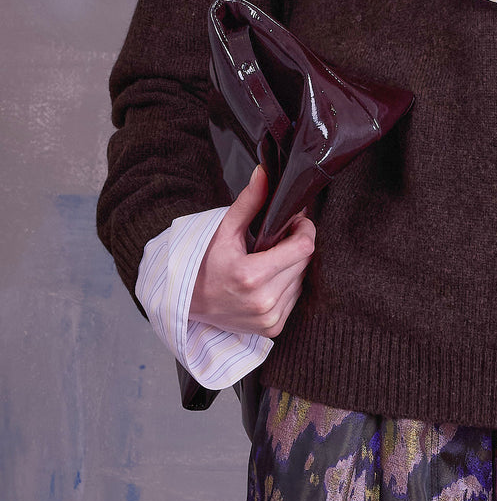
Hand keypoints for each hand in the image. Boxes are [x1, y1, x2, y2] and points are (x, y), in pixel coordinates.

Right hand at [189, 165, 316, 336]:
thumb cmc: (204, 264)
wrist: (188, 303)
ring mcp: (269, 318)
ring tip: (271, 258)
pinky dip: (288, 283)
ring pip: (302, 279)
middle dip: (297, 244)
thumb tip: (265, 173)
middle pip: (305, 262)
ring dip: (293, 265)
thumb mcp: (223, 230)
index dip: (305, 229)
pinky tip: (269, 277)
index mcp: (251, 277)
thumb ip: (248, 202)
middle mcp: (263, 302)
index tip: (296, 221)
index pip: (303, 248)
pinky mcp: (273, 328)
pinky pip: (295, 297)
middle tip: (280, 236)